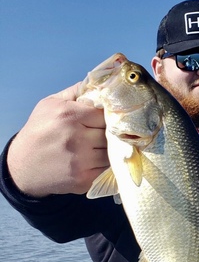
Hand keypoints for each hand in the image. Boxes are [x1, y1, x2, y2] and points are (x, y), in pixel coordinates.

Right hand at [7, 82, 108, 196]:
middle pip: (110, 132)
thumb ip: (74, 92)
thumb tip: (97, 82)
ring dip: (110, 149)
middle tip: (105, 133)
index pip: (104, 113)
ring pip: (112, 151)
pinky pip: (107, 169)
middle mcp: (76, 137)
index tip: (105, 118)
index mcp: (69, 115)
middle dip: (110, 132)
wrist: (23, 167)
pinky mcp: (85, 178)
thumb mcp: (49, 104)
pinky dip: (106, 164)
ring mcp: (81, 160)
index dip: (107, 115)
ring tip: (102, 147)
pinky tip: (98, 160)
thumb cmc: (38, 132)